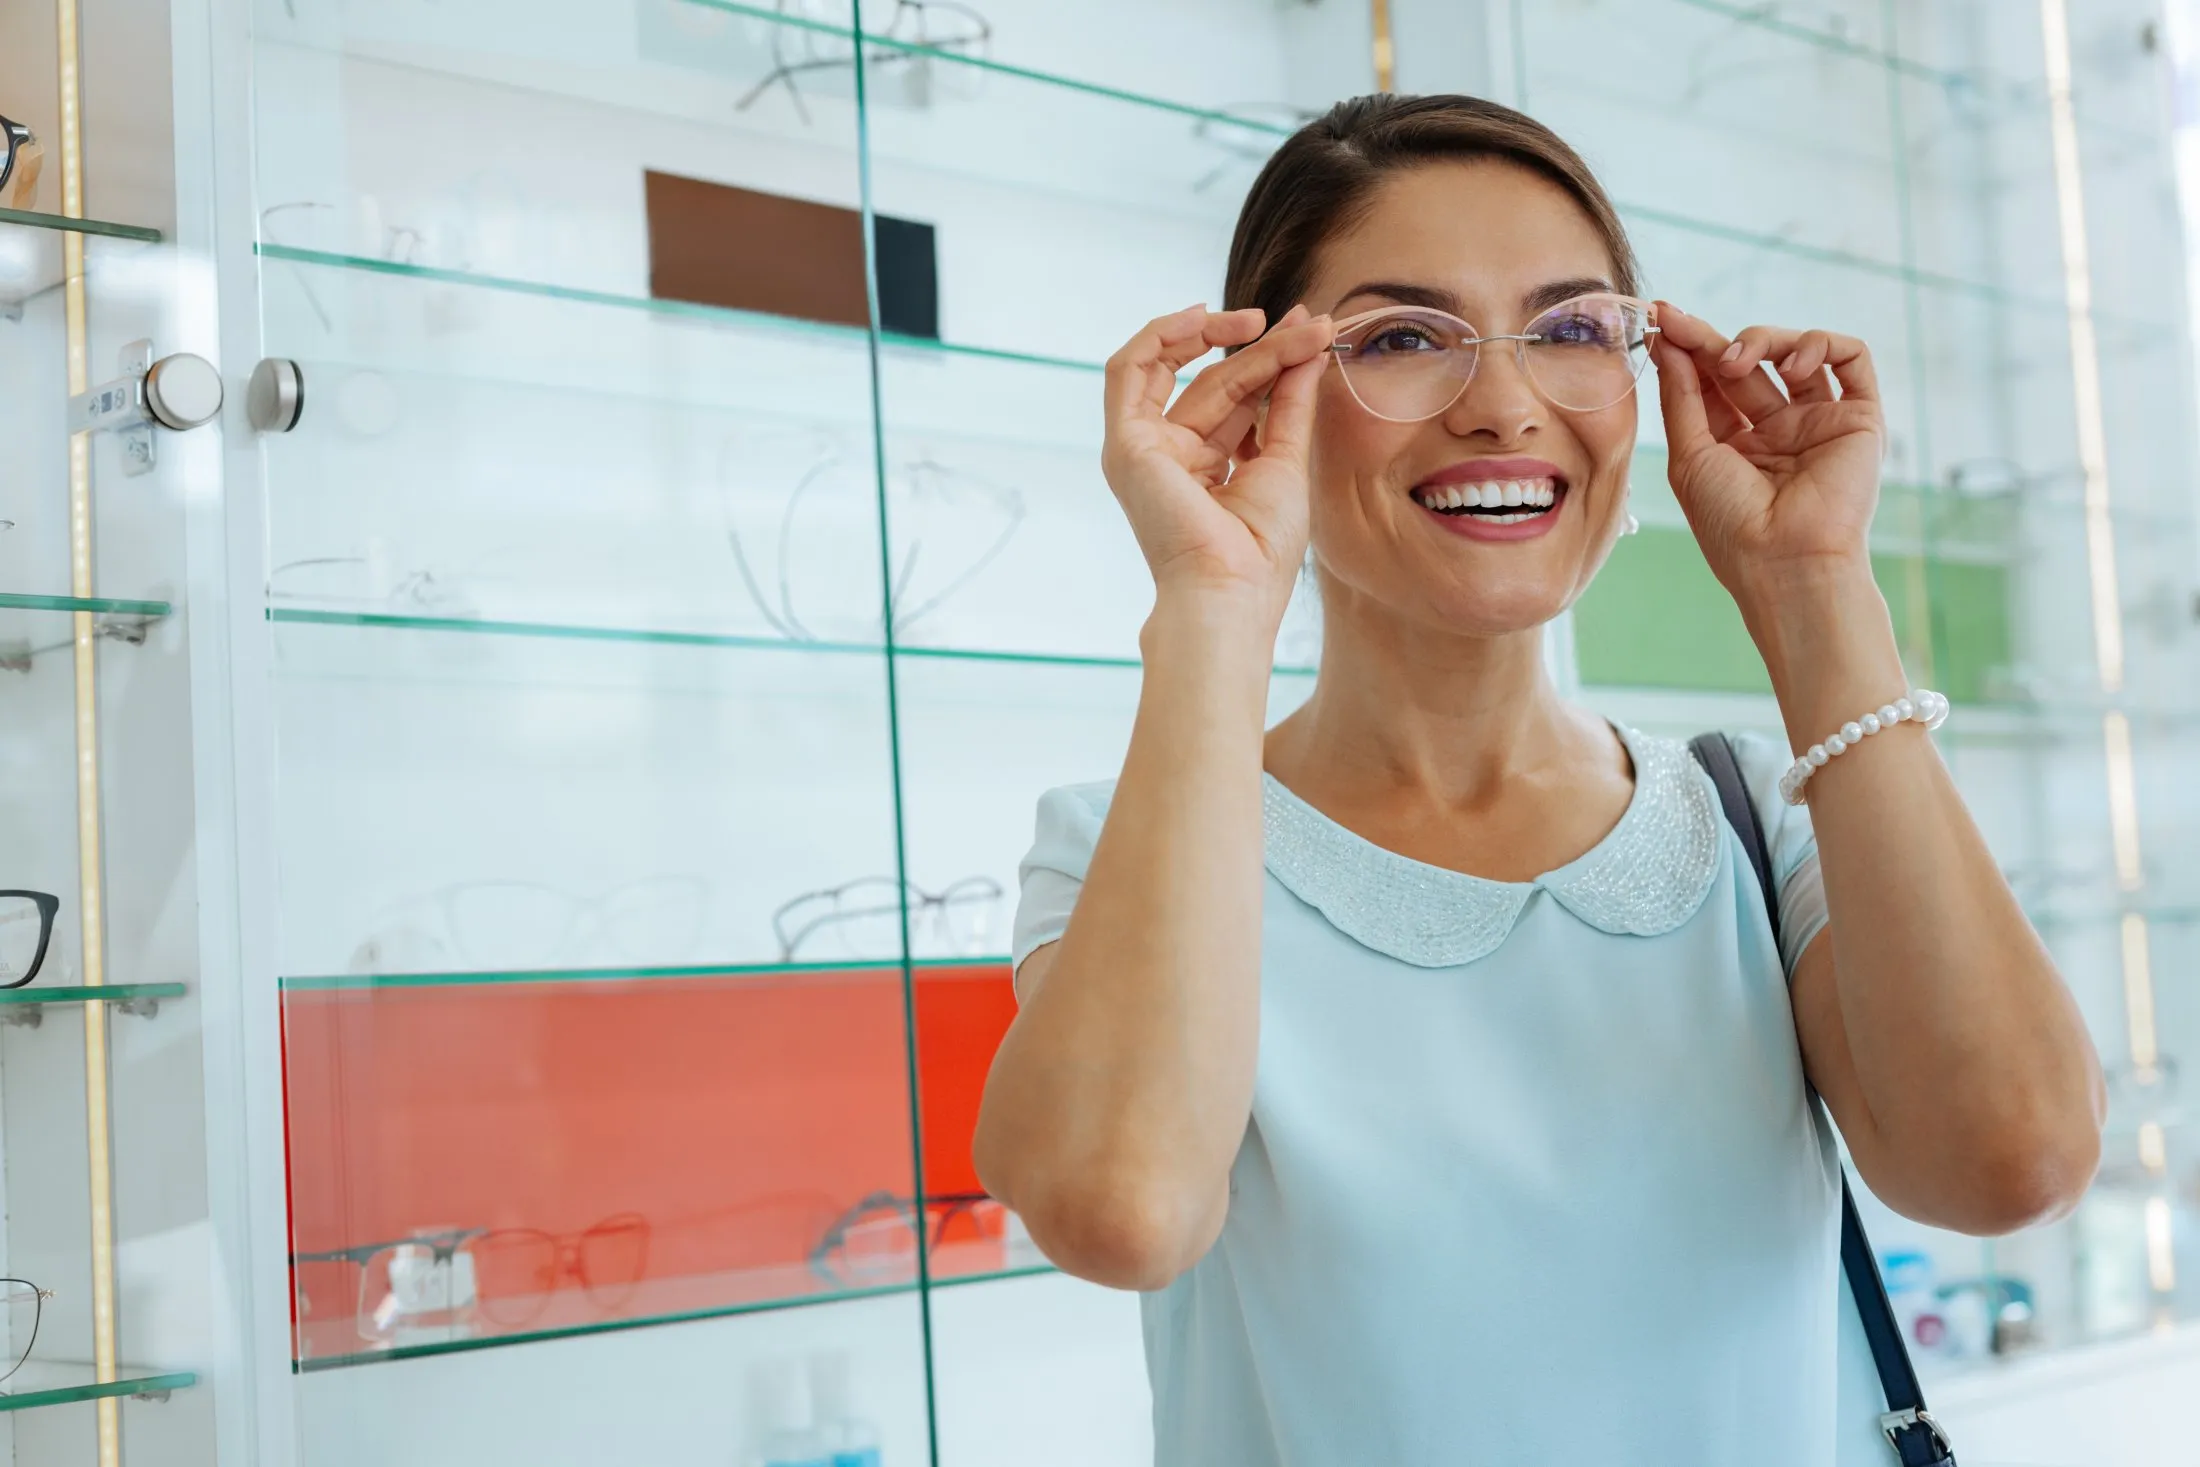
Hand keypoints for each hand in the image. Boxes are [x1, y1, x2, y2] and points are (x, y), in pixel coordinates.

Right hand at [1101, 303, 1333, 623]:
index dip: (1276, 361)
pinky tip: (1201, 316)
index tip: (1315, 333)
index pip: (1239, 399)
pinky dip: (1161, 336)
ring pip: (1184, 372)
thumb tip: (1307, 342)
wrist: (1231, 591)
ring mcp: (1144, 450)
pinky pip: (1128, 370)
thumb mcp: (1287, 460)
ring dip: (1227, 339)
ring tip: (1267, 321)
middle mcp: (1171, 456)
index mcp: (1207, 468)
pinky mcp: (1125, 444)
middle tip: (1311, 326)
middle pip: (1217, 382)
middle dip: (1266, 349)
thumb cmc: (1261, 552)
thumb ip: (1291, 400)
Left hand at [1651, 303, 1885, 605]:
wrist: (1786, 560)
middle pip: (1748, 363)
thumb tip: (1665, 340)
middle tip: (1681, 326)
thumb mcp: (1690, 456)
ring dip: (1762, 340)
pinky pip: (1853, 357)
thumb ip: (1681, 397)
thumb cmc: (1731, 523)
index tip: (1660, 318)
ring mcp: (1819, 423)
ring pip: (1796, 352)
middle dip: (1712, 339)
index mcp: (1736, 445)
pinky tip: (1792, 367)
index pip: (1711, 382)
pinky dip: (1822, 345)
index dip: (1687, 348)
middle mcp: (1779, 431)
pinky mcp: (1859, 419)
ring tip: (1735, 362)